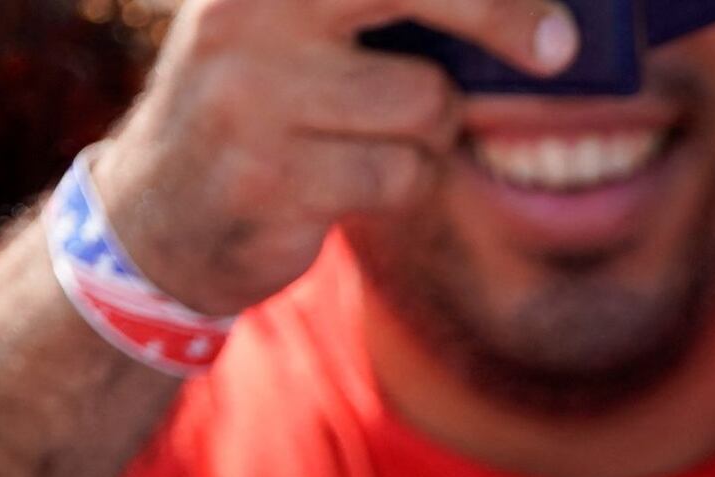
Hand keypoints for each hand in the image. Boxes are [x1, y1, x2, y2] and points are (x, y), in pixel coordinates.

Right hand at [82, 0, 550, 319]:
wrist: (157, 218)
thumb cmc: (263, 109)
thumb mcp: (293, 30)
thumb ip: (377, 10)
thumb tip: (521, 14)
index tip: (549, 7)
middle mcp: (246, 12)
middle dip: (500, 16)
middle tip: (558, 48)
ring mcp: (254, 94)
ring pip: (424, 103)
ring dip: (428, 132)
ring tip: (374, 137)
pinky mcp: (273, 177)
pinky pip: (400, 175)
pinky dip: (400, 183)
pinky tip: (346, 182)